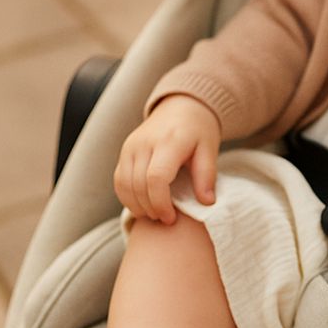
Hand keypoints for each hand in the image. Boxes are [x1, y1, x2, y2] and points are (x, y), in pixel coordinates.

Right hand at [113, 95, 221, 223]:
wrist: (181, 108)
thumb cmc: (198, 132)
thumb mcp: (209, 150)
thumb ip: (207, 176)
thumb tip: (207, 203)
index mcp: (168, 142)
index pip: (155, 178)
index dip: (161, 203)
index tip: (172, 218)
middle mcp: (144, 143)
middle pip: (137, 184)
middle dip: (150, 208)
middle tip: (166, 220)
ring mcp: (130, 146)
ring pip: (123, 184)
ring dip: (137, 206)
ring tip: (155, 215)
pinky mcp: (124, 151)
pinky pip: (118, 180)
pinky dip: (127, 197)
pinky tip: (143, 207)